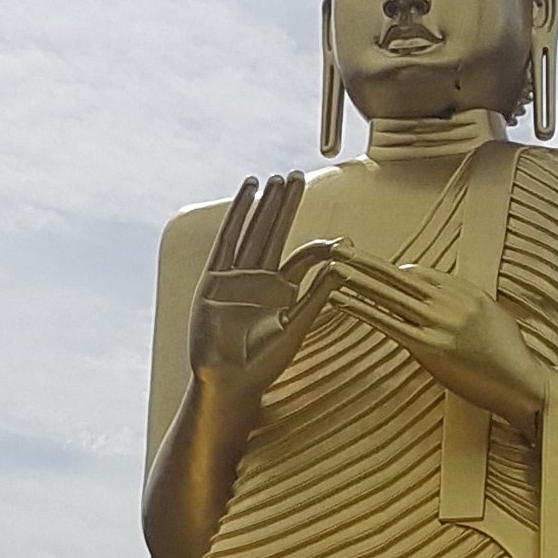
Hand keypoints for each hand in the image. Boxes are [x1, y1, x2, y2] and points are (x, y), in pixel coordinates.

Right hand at [187, 174, 338, 403]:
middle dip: (285, 205)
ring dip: (264, 204)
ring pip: (254, 230)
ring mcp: (236, 277)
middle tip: (297, 176)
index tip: (342, 239)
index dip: (320, 245)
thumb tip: (342, 268)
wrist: (230, 382)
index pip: (302, 257)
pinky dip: (239, 215)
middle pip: (275, 233)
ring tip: (273, 178)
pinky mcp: (215, 280)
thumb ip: (317, 297)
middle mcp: (258, 280)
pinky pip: (229, 239)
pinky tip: (249, 192)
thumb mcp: (297, 327)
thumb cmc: (262, 364)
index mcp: (281, 292)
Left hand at [321, 248, 548, 427]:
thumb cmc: (509, 355)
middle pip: (398, 276)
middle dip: (365, 261)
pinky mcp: (428, 347)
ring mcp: (437, 323)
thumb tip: (441, 300)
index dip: (392, 271)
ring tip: (332, 267)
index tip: (371, 268)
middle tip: (338, 247)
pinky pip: (388, 323)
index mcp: (464, 291)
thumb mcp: (490, 317)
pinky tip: (343, 301)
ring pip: (388, 295)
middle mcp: (449, 301)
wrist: (522, 382)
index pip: (420, 273)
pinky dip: (362, 310)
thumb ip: (463, 304)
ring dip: (356, 280)